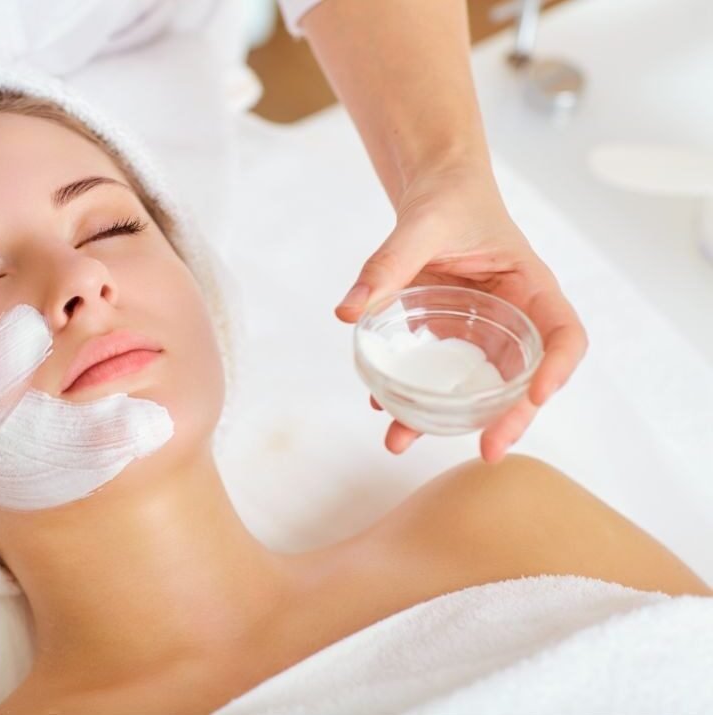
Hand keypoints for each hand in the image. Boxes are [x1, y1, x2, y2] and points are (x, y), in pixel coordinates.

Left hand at [337, 165, 587, 462]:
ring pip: (476, 386)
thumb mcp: (422, 224)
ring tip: (400, 441)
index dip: (559, 368)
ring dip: (444, 419)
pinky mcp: (447, 335)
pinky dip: (411, 395)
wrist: (433, 189)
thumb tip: (348, 309)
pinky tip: (380, 409)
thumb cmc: (448, 198)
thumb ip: (388, 263)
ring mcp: (479, 330)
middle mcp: (512, 316)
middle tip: (488, 451)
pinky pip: (436, 374)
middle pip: (524, 377)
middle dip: (508, 417)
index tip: (537, 395)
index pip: (564, 333)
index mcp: (530, 286)